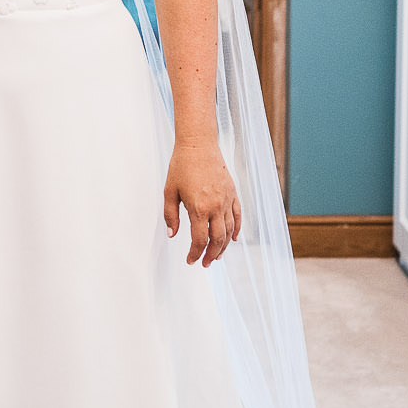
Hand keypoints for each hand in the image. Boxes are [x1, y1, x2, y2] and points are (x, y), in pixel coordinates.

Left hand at [163, 139, 241, 266]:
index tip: (190, 260)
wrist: (199, 144)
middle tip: (205, 263)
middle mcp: (216, 206)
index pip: (199, 240)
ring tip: (217, 255)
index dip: (195, 254)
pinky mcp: (233, 192)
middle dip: (211, 255)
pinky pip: (238, 216)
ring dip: (223, 246)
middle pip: (217, 239)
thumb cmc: (181, 166)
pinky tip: (233, 238)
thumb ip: (170, 216)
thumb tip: (172, 235)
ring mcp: (227, 200)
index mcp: (199, 208)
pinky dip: (237, 229)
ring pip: (229, 231)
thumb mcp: (170, 192)